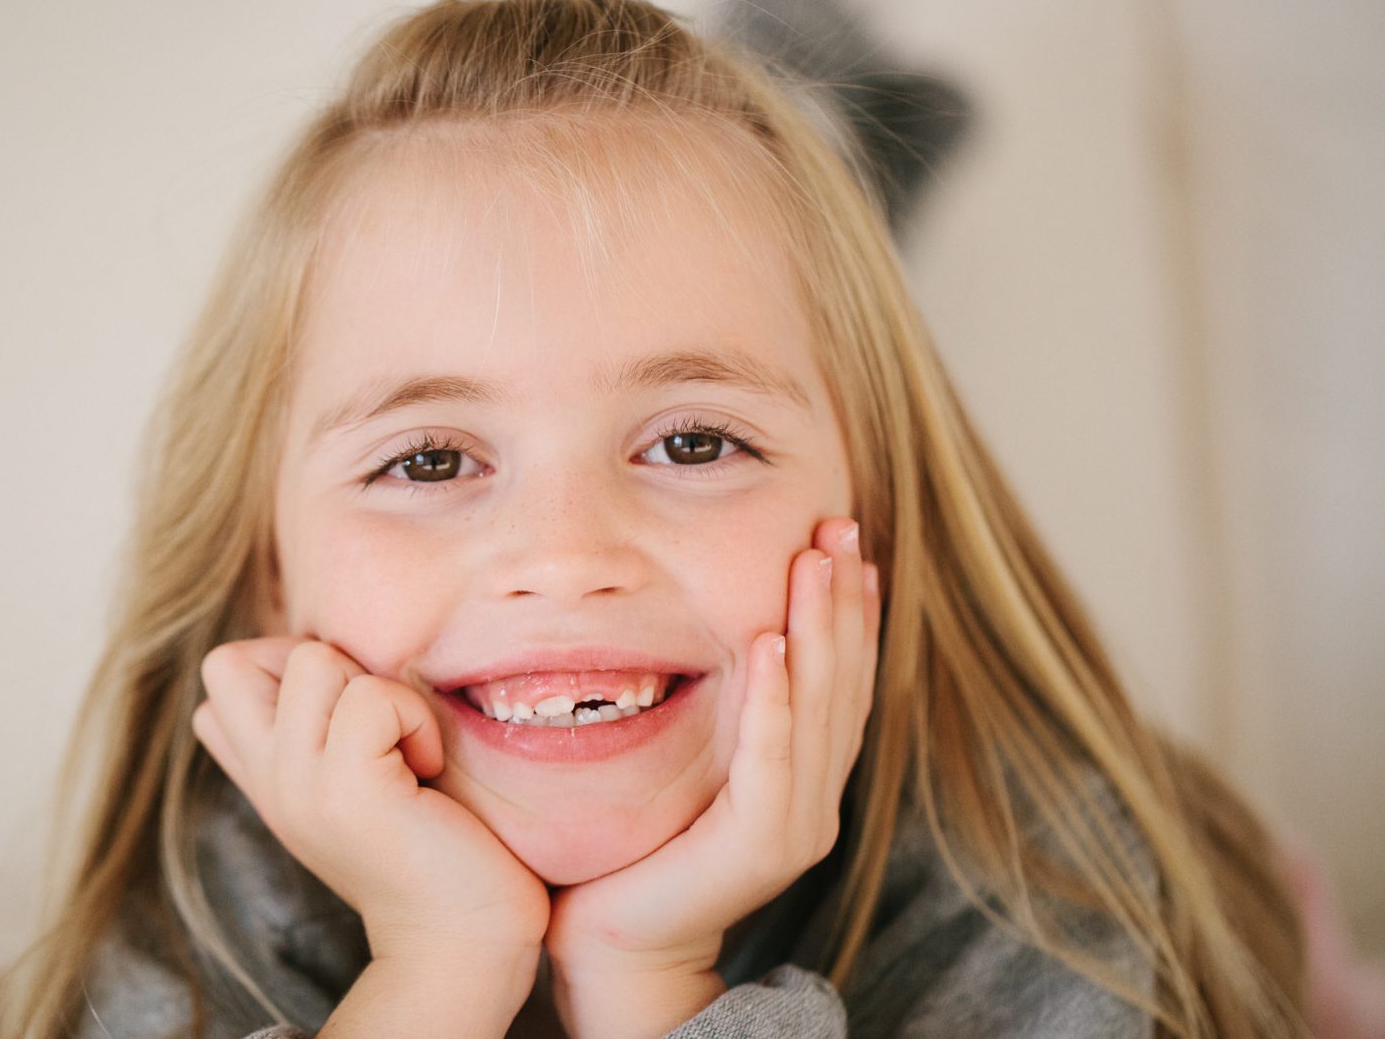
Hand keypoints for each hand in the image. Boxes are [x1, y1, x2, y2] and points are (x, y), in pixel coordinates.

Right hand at [193, 638, 549, 985]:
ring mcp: (299, 786)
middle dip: (318, 661)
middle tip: (371, 721)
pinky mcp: (347, 791)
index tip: (348, 711)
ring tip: (405, 750)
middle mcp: (267, 780)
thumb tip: (299, 656)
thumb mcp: (350, 779)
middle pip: (231, 659)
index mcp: (263, 774)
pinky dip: (414, 718)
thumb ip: (312, 729)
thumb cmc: (429, 845)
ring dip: (379, 689)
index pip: (222, 673)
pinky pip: (371, 697)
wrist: (462, 934)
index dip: (288, 661)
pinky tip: (428, 767)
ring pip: (313, 660)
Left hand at [544, 517, 881, 1038]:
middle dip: (842, 598)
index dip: (850, 608)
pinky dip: (775, 701)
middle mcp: (814, 796)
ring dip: (819, 628)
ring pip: (819, 709)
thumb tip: (721, 629)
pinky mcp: (760, 845)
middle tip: (839, 526)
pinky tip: (772, 644)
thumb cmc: (641, 846)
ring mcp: (795, 823)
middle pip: (842, 681)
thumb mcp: (692, 762)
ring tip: (817, 562)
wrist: (617, 941)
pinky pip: (772, 760)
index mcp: (804, 776)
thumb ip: (720, 711)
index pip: (840, 677)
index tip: (848, 542)